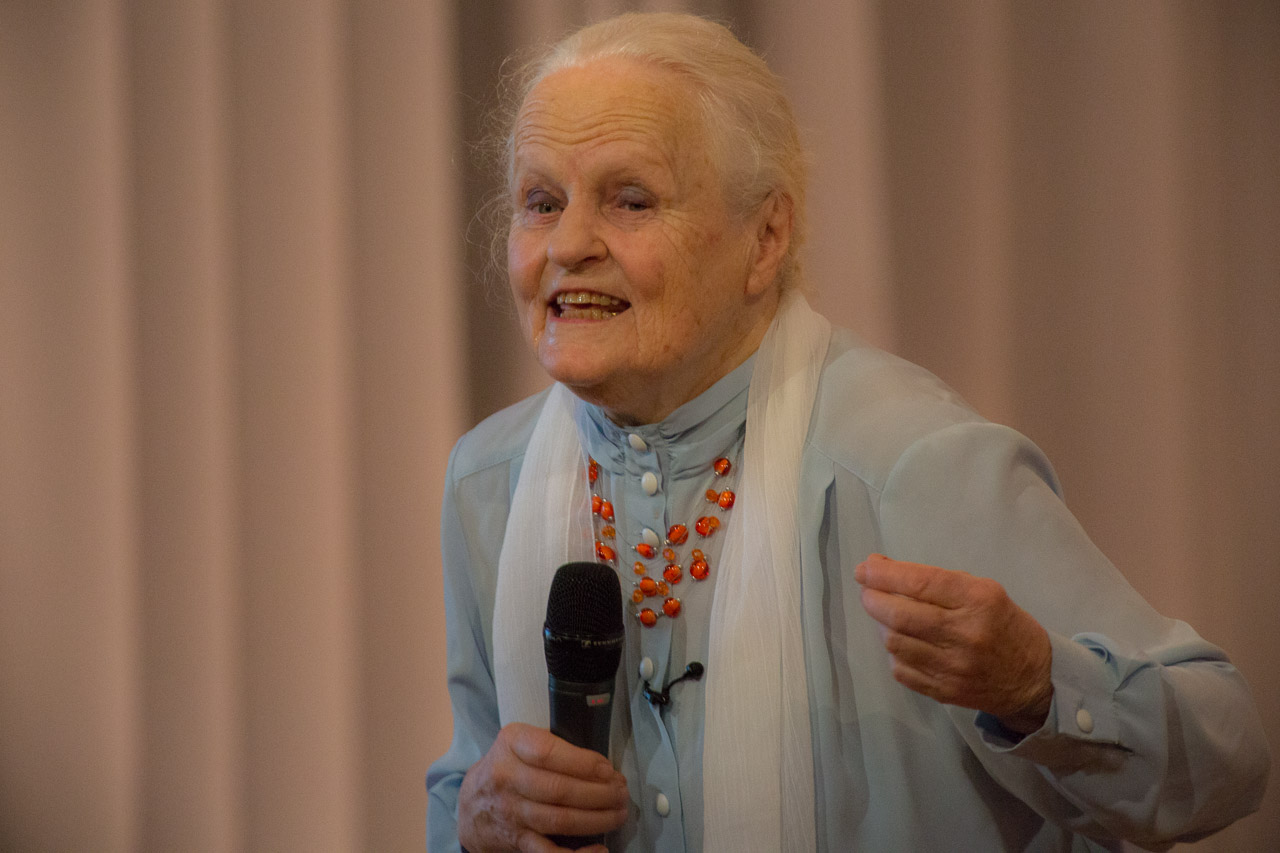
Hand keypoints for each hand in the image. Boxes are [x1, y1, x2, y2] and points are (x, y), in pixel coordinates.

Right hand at [458, 722, 629, 851]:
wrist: (471, 805)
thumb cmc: (507, 767)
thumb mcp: (519, 742)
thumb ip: (553, 747)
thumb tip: (602, 768)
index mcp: (511, 744)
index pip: (549, 753)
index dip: (584, 763)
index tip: (608, 769)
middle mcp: (507, 778)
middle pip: (560, 790)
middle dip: (600, 793)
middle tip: (622, 793)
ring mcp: (511, 812)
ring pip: (561, 820)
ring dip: (597, 819)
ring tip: (619, 813)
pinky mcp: (517, 841)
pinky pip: (550, 852)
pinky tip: (599, 848)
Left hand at [855, 553, 1052, 733]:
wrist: (1035, 679)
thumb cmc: (1005, 624)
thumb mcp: (984, 591)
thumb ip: (937, 582)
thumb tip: (884, 570)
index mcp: (978, 601)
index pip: (920, 583)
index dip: (884, 575)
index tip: (864, 568)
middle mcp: (964, 634)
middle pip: (899, 615)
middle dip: (873, 597)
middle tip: (868, 590)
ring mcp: (953, 667)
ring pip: (894, 642)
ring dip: (881, 624)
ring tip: (887, 614)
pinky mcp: (944, 691)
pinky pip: (901, 669)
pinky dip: (894, 652)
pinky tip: (903, 642)